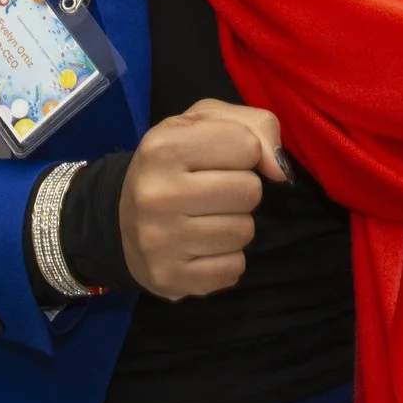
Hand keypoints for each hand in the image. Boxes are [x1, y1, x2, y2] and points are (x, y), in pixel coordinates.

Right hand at [119, 98, 291, 300]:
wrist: (123, 223)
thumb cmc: (175, 165)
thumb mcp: (205, 124)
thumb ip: (254, 126)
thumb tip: (280, 171)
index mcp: (162, 147)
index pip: (247, 145)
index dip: (244, 151)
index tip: (221, 160)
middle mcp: (156, 194)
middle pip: (249, 191)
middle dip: (242, 190)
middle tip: (214, 193)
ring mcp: (160, 240)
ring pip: (244, 231)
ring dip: (236, 224)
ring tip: (207, 219)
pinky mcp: (170, 278)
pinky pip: (234, 268)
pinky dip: (227, 258)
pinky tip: (203, 247)